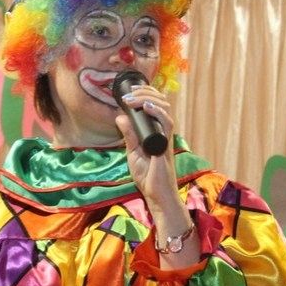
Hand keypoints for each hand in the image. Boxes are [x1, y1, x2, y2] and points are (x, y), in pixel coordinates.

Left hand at [115, 83, 177, 202]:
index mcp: (155, 131)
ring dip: (149, 99)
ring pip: (164, 109)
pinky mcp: (166, 145)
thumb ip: (128, 135)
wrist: (156, 194)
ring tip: (134, 98)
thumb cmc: (148, 175)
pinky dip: (157, 113)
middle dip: (146, 93)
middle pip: (161, 102)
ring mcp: (165, 137)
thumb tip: (119, 117)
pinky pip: (166, 124)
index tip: (131, 91)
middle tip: (129, 93)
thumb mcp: (133, 152)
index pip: (155, 105)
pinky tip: (147, 107)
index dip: (146, 94)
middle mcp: (162, 131)